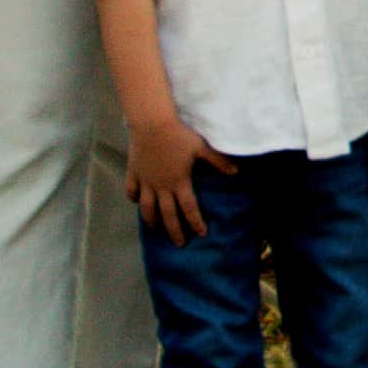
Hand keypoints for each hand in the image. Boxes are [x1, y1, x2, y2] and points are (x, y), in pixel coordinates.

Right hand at [128, 109, 208, 242]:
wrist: (151, 123)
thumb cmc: (178, 135)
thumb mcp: (201, 148)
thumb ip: (217, 161)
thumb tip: (235, 172)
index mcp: (179, 182)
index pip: (189, 209)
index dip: (196, 222)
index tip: (201, 234)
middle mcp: (162, 187)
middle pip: (167, 215)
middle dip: (174, 231)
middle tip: (179, 244)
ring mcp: (146, 181)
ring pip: (146, 207)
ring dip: (151, 220)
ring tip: (154, 229)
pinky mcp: (134, 173)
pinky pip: (131, 190)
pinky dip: (132, 198)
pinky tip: (135, 202)